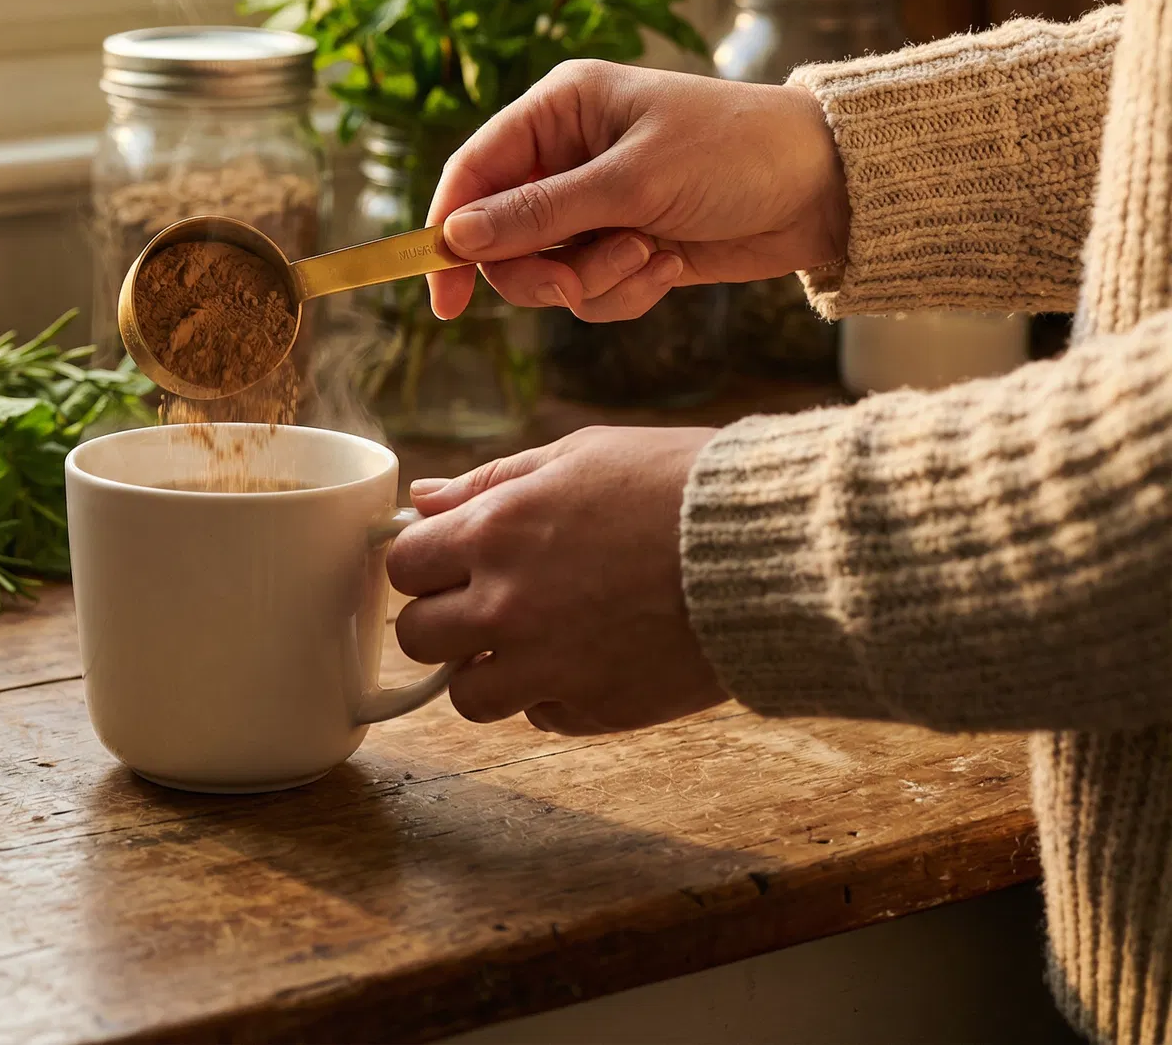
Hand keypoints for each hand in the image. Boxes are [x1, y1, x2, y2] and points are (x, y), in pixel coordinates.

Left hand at [388, 426, 727, 734]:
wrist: (770, 550)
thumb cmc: (677, 486)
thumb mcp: (578, 456)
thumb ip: (490, 481)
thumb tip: (424, 497)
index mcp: (494, 533)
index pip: (403, 566)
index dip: (425, 563)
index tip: (449, 561)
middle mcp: (506, 606)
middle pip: (417, 638)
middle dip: (443, 620)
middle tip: (486, 602)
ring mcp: (548, 666)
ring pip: (467, 695)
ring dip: (488, 670)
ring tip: (537, 639)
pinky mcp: (595, 710)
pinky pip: (539, 716)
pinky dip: (553, 695)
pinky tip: (591, 657)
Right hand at [426, 59, 848, 320]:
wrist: (827, 189)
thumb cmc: (736, 153)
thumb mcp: (632, 181)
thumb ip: (539, 213)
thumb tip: (456, 236)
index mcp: (558, 110)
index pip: (472, 173)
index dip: (447, 233)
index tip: (443, 295)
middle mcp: (566, 156)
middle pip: (499, 237)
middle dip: (539, 270)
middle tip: (577, 282)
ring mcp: (594, 205)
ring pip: (544, 272)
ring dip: (593, 281)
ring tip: (648, 258)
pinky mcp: (623, 246)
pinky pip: (589, 292)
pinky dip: (624, 292)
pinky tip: (668, 267)